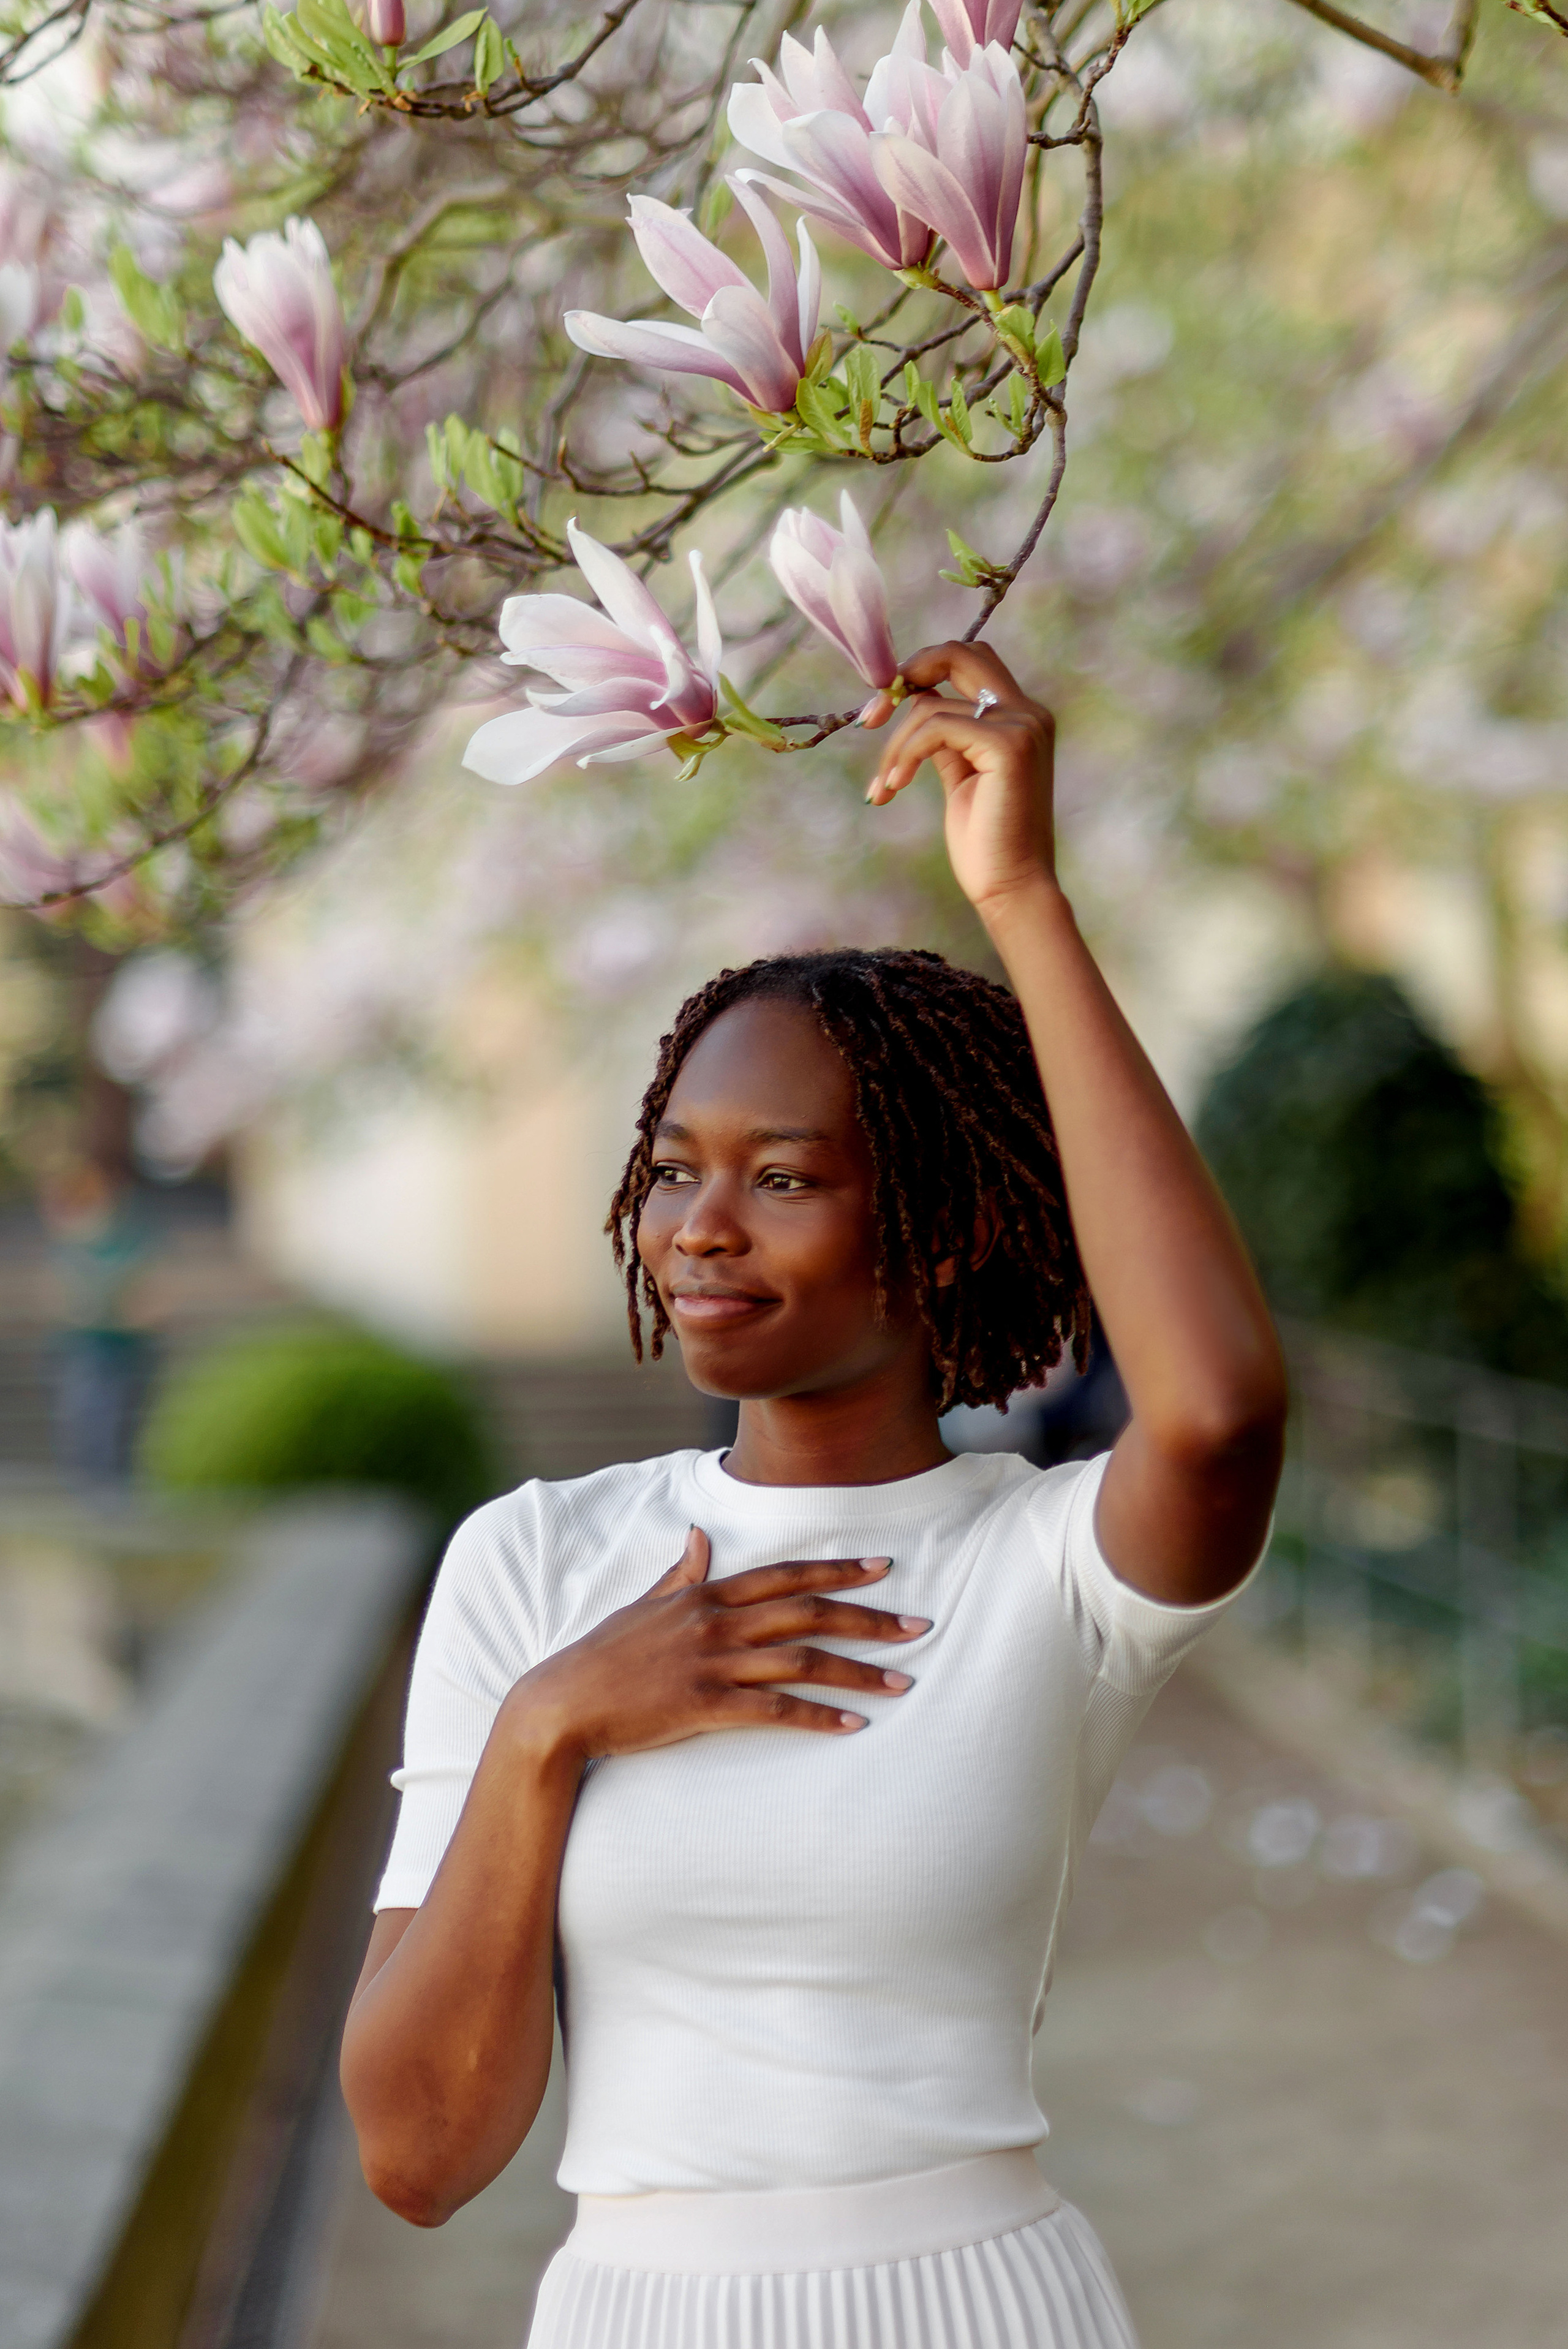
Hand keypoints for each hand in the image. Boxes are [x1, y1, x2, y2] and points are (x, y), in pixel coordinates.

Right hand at [505, 1528, 928, 1764]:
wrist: (562, 1703)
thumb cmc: (604, 1656)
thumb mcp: (644, 1605)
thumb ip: (681, 1573)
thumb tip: (699, 1534)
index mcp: (706, 1595)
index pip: (785, 1575)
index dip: (837, 1570)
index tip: (883, 1568)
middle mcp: (715, 1622)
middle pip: (807, 1612)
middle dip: (868, 1617)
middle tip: (919, 1625)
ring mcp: (711, 1664)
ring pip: (800, 1660)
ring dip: (857, 1672)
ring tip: (902, 1682)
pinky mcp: (703, 1706)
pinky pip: (773, 1711)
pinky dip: (817, 1718)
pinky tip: (852, 1726)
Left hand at [860, 641, 1056, 915]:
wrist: (1012, 888)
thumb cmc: (986, 843)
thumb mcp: (961, 777)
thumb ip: (946, 737)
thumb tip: (915, 704)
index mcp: (1021, 717)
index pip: (968, 661)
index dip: (920, 672)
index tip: (881, 709)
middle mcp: (1029, 712)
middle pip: (959, 653)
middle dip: (906, 675)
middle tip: (870, 717)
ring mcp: (1023, 725)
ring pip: (932, 705)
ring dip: (894, 745)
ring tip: (884, 787)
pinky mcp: (1009, 745)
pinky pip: (936, 727)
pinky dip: (905, 754)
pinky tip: (894, 786)